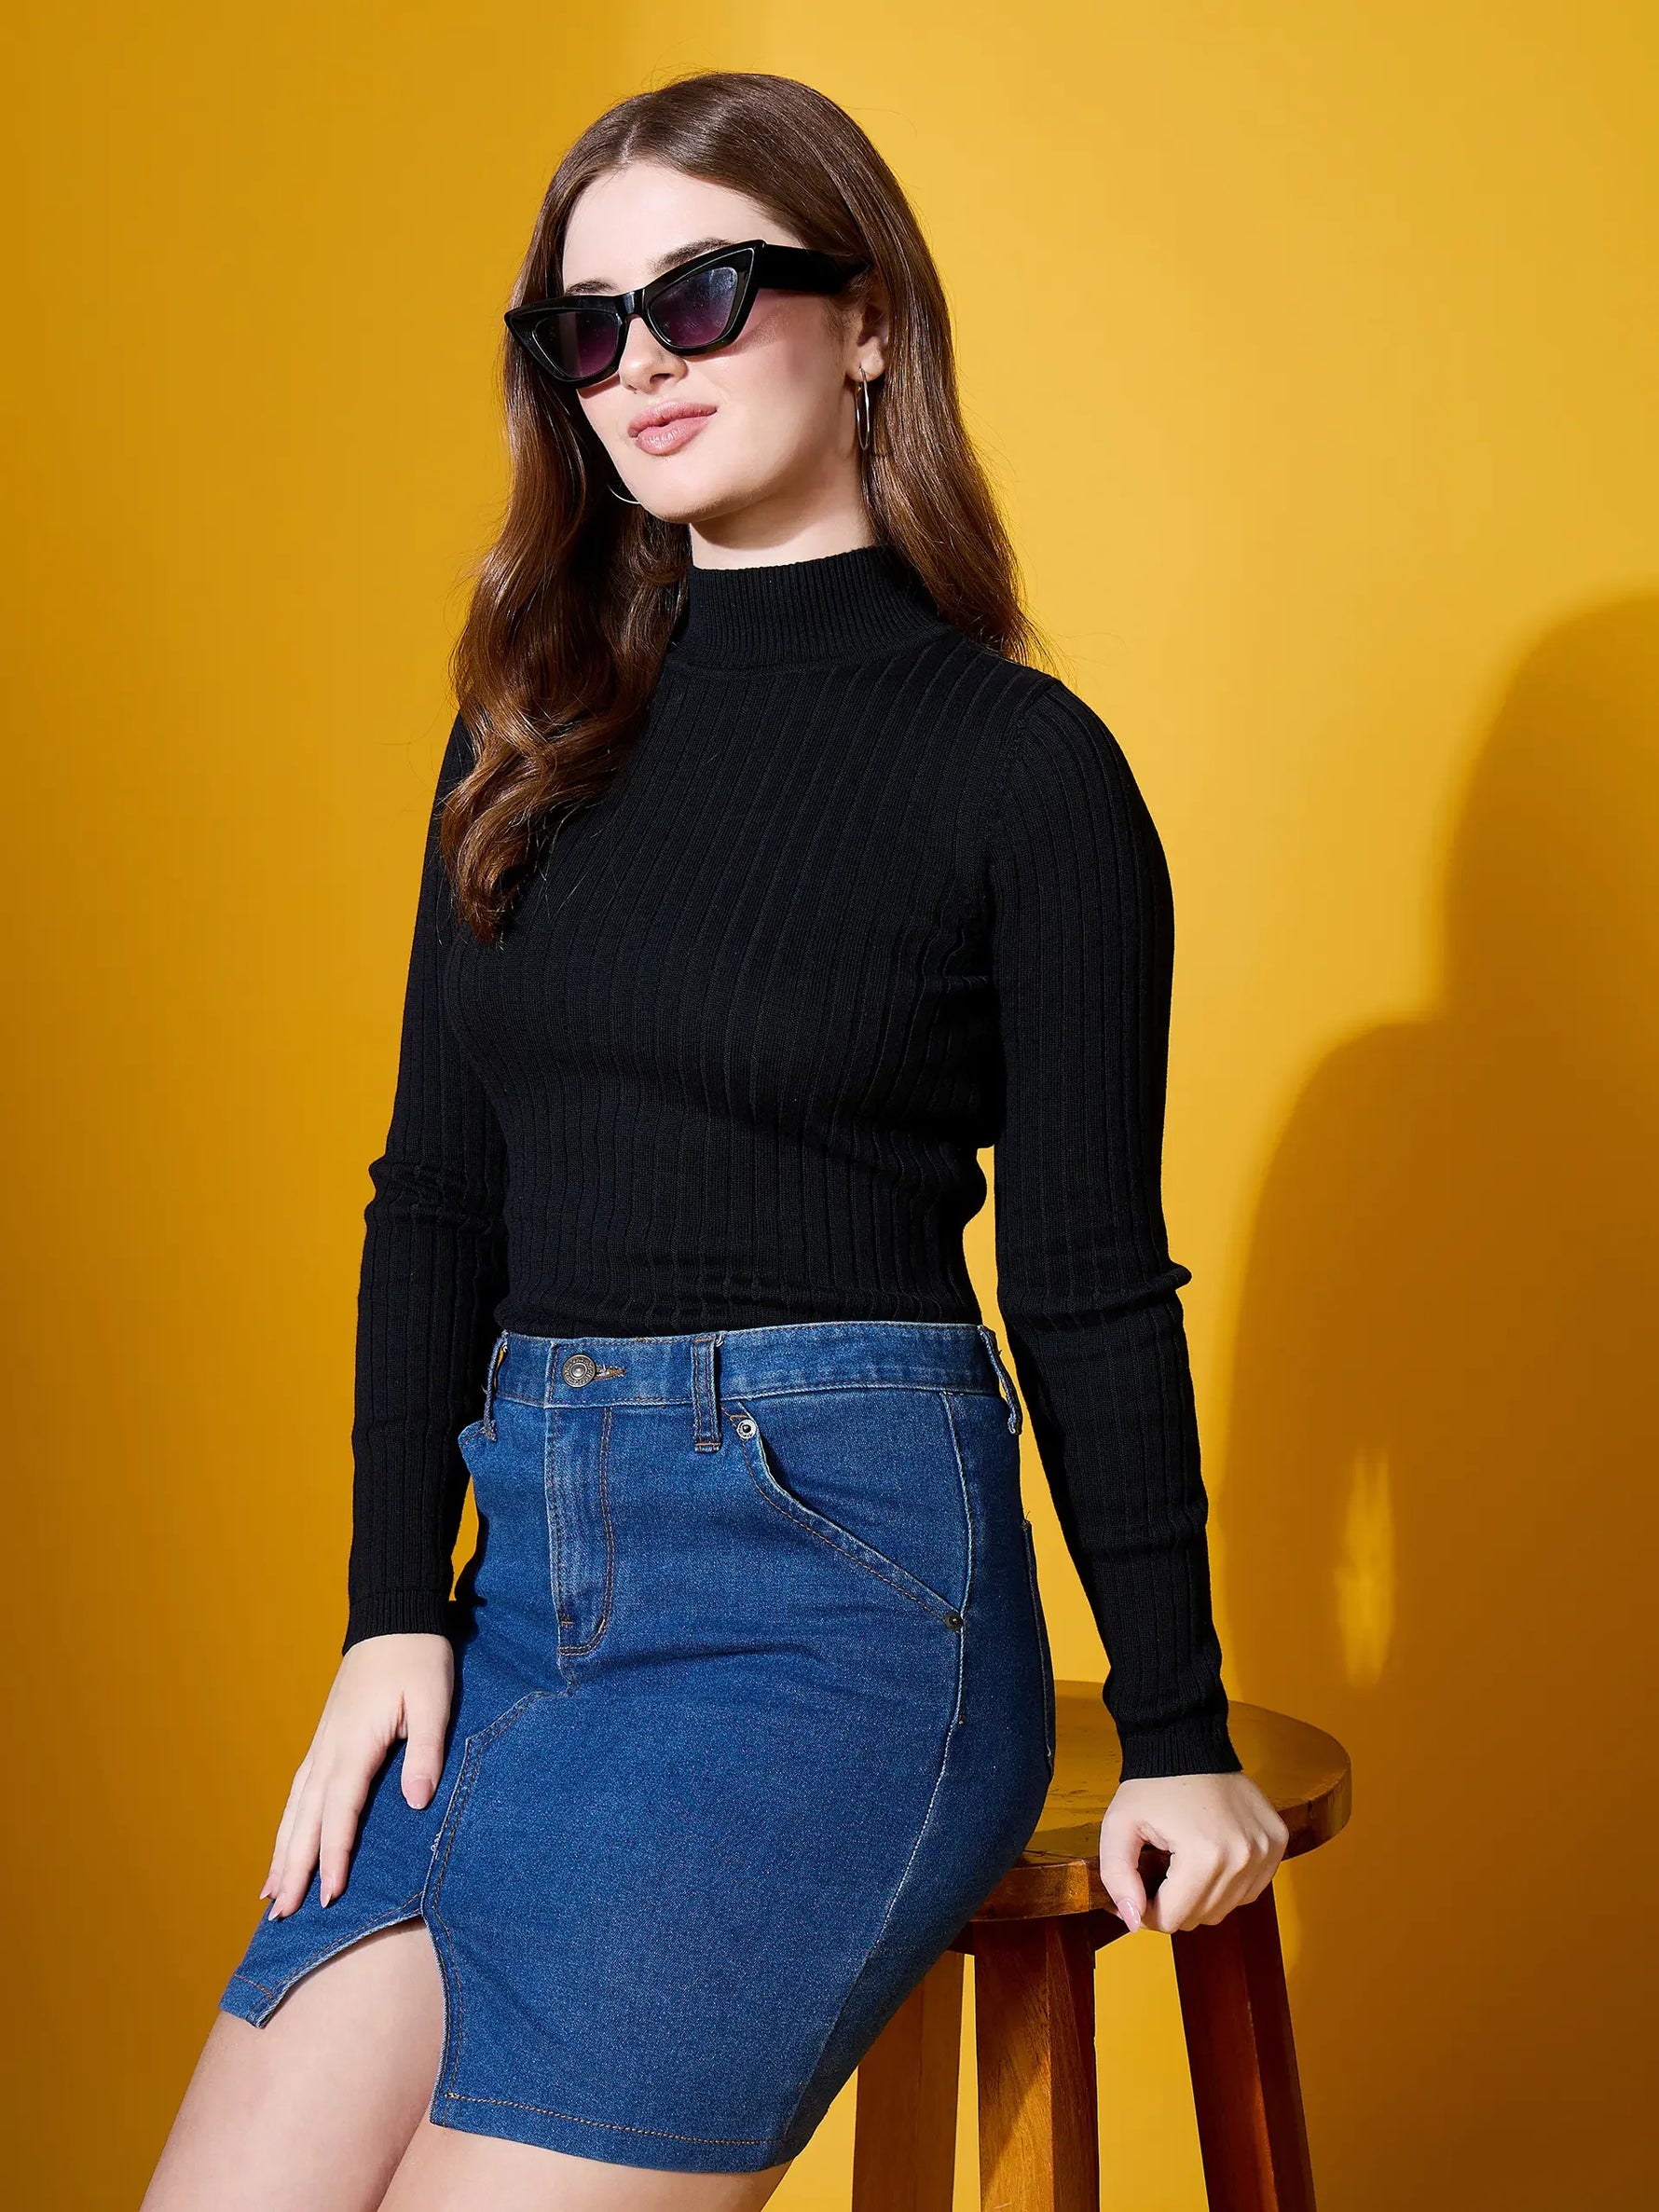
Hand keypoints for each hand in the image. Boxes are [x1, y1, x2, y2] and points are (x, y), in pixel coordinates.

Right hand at [258, 1632, 454, 1918]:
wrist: (393, 1614)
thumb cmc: (419, 1655)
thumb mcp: (434, 1698)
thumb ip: (425, 1750)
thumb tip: (416, 1801)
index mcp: (355, 1742)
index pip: (340, 1810)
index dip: (333, 1854)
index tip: (329, 1895)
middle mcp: (330, 1747)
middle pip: (305, 1817)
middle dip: (293, 1867)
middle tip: (279, 1916)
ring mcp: (323, 1742)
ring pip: (295, 1807)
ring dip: (282, 1851)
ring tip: (269, 1896)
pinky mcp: (327, 1738)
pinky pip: (300, 1790)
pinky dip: (288, 1823)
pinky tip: (285, 1843)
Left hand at [1099, 1770, 1287, 1933]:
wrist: (1186, 1742)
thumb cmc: (1151, 1785)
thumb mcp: (1118, 1826)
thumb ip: (1118, 1878)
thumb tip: (1134, 1922)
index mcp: (1203, 1855)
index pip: (1174, 1919)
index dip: (1149, 1911)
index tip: (1140, 1890)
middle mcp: (1242, 1856)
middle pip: (1203, 1917)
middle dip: (1176, 1905)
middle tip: (1161, 1875)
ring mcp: (1265, 1849)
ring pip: (1228, 1908)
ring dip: (1203, 1897)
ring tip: (1185, 1864)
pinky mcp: (1277, 1841)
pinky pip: (1251, 1889)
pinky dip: (1230, 1885)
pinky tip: (1211, 1859)